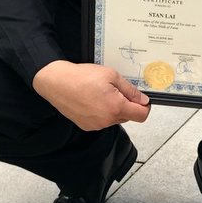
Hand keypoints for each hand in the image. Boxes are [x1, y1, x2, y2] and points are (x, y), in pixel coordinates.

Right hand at [32, 61, 150, 130]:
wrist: (57, 82)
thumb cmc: (81, 77)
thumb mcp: (111, 75)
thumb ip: (130, 90)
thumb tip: (143, 100)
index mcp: (116, 107)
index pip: (141, 115)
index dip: (144, 107)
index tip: (141, 99)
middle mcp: (107, 120)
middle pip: (128, 116)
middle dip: (127, 105)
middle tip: (115, 89)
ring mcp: (96, 125)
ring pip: (114, 119)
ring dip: (113, 108)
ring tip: (100, 93)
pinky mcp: (87, 126)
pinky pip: (102, 121)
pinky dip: (101, 112)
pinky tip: (92, 100)